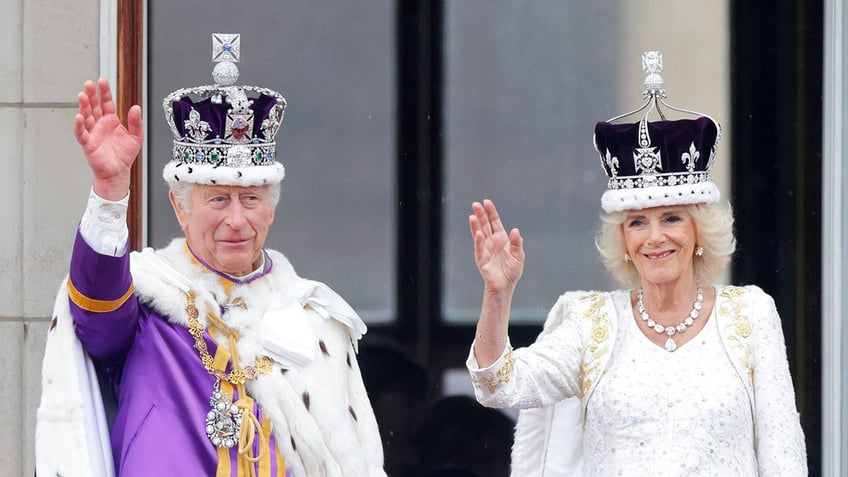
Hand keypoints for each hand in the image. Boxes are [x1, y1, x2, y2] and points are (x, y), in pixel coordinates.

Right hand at [73, 78, 142, 199]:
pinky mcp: (88, 143)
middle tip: (89, 84)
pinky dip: (79, 125)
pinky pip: (81, 132)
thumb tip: (136, 107)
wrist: (118, 172)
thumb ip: (135, 122)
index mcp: (111, 120)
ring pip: (86, 116)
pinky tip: (79, 117)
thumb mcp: (136, 136)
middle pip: (93, 106)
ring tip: (82, 95)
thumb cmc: (124, 155)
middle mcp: (100, 124)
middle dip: (91, 95)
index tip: (102, 81)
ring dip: (83, 106)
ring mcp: (92, 132)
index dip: (104, 92)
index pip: (106, 102)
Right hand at [469, 199, 524, 292]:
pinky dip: (478, 241)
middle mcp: (491, 242)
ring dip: (476, 225)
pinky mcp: (481, 259)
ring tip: (472, 215)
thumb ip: (517, 243)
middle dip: (481, 214)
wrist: (505, 286)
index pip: (494, 222)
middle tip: (476, 204)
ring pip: (479, 234)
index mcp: (501, 238)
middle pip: (485, 225)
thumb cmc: (511, 271)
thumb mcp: (519, 256)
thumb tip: (515, 230)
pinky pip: (479, 248)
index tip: (487, 202)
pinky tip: (478, 233)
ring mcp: (485, 249)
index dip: (491, 212)